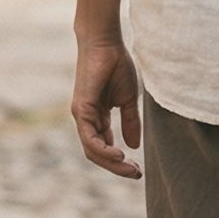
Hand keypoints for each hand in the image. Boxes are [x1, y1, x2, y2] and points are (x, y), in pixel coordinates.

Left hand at [71, 36, 142, 178]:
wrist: (106, 44)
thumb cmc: (116, 66)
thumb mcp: (128, 100)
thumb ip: (130, 122)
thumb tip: (133, 146)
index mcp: (97, 118)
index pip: (104, 147)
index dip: (120, 161)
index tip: (138, 169)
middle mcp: (86, 120)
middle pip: (97, 153)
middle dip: (117, 167)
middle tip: (135, 174)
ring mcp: (81, 116)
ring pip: (92, 150)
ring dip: (110, 162)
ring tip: (128, 167)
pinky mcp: (80, 110)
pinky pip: (89, 138)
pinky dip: (103, 149)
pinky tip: (118, 154)